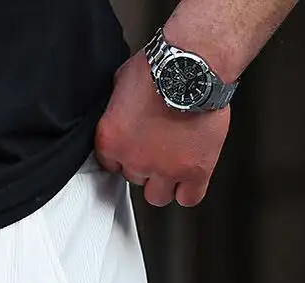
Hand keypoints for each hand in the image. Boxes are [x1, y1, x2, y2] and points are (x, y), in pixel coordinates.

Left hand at [95, 50, 229, 207]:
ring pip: (157, 196)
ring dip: (163, 182)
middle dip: (145, 163)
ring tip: (173, 163)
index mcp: (112, 139)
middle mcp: (135, 159)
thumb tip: (121, 109)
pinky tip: (190, 177)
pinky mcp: (194, 170)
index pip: (110, 163)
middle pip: (135, 177)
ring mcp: (165, 169)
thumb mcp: (122, 80)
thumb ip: (118, 105)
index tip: (134, 146)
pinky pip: (188, 198)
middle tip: (158, 145)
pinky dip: (188, 190)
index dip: (125, 153)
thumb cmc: (162, 64)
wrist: (194, 62)